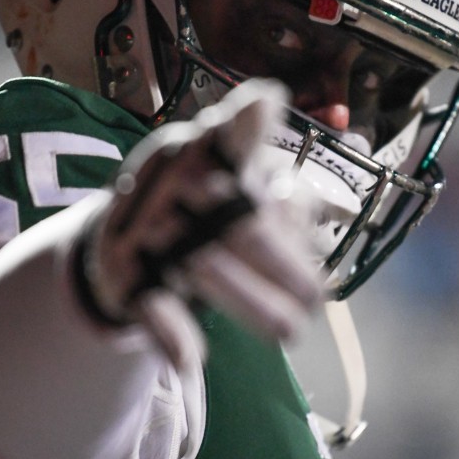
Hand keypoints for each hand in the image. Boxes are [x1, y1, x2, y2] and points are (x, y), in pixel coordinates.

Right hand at [80, 79, 324, 368]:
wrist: (124, 236)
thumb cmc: (205, 205)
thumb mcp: (244, 186)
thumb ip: (292, 202)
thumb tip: (334, 222)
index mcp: (212, 151)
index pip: (234, 133)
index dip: (246, 119)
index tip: (265, 101)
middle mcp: (178, 180)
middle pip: (239, 223)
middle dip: (280, 262)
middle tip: (316, 298)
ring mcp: (148, 223)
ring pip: (205, 264)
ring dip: (249, 300)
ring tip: (290, 329)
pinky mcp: (126, 270)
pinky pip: (151, 302)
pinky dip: (169, 331)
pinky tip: (189, 356)